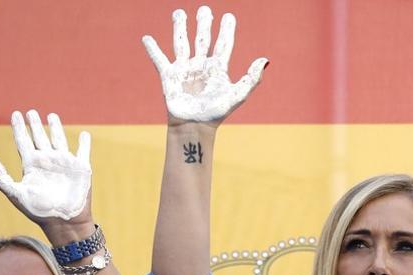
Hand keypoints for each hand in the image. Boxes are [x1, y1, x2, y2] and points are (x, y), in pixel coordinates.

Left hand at [0, 110, 91, 225]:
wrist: (64, 222)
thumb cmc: (40, 211)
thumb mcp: (17, 195)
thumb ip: (1, 178)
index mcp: (31, 165)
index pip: (23, 141)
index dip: (19, 128)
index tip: (15, 114)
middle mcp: (46, 162)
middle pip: (39, 137)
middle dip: (35, 124)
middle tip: (31, 112)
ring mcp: (64, 164)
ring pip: (58, 139)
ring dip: (56, 127)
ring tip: (51, 115)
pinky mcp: (81, 168)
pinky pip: (83, 151)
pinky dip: (84, 143)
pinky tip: (84, 134)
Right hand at [142, 6, 266, 125]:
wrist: (194, 126)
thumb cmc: (216, 113)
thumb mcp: (237, 95)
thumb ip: (251, 78)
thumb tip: (265, 59)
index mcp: (217, 69)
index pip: (223, 44)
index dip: (227, 30)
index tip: (229, 16)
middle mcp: (201, 66)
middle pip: (202, 39)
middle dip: (203, 24)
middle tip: (205, 9)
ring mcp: (184, 70)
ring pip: (182, 42)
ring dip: (180, 27)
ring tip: (179, 12)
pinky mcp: (169, 76)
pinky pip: (160, 59)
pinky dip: (153, 49)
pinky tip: (146, 38)